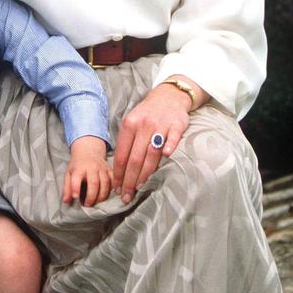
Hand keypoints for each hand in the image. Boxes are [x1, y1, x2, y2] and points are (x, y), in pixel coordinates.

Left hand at [62, 136, 111, 206]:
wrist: (88, 151)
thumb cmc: (78, 166)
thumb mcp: (69, 174)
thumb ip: (67, 188)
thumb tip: (66, 201)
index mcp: (79, 168)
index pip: (77, 178)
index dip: (75, 188)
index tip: (75, 197)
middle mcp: (92, 167)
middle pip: (94, 183)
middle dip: (91, 197)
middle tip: (87, 205)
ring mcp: (102, 168)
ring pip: (106, 183)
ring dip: (102, 196)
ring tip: (97, 203)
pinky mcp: (109, 170)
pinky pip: (113, 181)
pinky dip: (112, 190)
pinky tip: (107, 196)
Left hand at [112, 82, 197, 203]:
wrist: (167, 97)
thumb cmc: (147, 115)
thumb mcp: (132, 123)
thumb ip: (126, 143)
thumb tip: (118, 170)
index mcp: (129, 124)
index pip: (122, 154)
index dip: (118, 174)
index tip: (116, 188)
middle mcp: (143, 125)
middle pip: (135, 158)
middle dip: (129, 180)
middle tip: (126, 196)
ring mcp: (160, 124)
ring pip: (151, 152)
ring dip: (145, 172)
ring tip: (139, 188)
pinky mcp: (176, 125)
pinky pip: (172, 137)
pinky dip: (169, 146)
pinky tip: (166, 156)